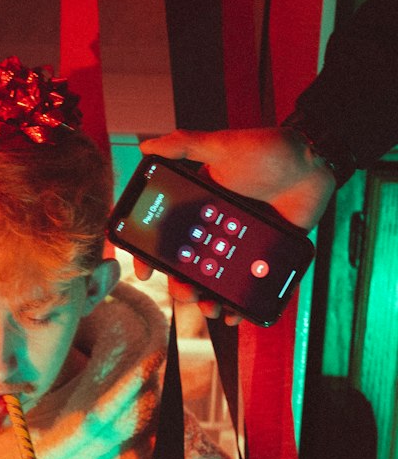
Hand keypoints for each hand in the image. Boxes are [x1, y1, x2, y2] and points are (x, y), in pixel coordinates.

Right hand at [134, 127, 331, 323]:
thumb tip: (147, 145)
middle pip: (188, 268)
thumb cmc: (269, 151)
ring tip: (212, 308)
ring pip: (215, 283)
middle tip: (186, 292)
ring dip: (208, 302)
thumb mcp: (222, 145)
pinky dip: (242, 304)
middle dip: (181, 288)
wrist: (313, 164)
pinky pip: (249, 285)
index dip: (150, 256)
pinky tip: (237, 313)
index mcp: (199, 210)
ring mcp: (239, 247)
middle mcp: (215, 231)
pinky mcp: (263, 257)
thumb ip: (184, 144)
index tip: (145, 273)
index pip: (167, 238)